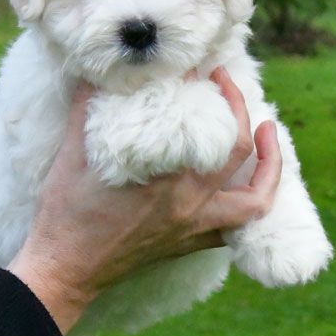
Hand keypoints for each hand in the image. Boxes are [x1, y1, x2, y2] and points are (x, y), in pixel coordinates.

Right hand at [9, 68, 281, 333]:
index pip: (202, 124)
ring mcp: (193, 227)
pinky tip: (244, 183)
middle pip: (237, 150)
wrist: (66, 267)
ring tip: (268, 133)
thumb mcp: (71, 155)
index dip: (206, 89)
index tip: (198, 68)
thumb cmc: (66, 212)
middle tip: (226, 83)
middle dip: (240, 110)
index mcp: (163, 178)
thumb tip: (91, 75)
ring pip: (255, 199)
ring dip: (270, 166)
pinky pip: (235, 229)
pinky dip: (250, 205)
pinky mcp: (189, 243)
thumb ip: (85, 109)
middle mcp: (188, 203)